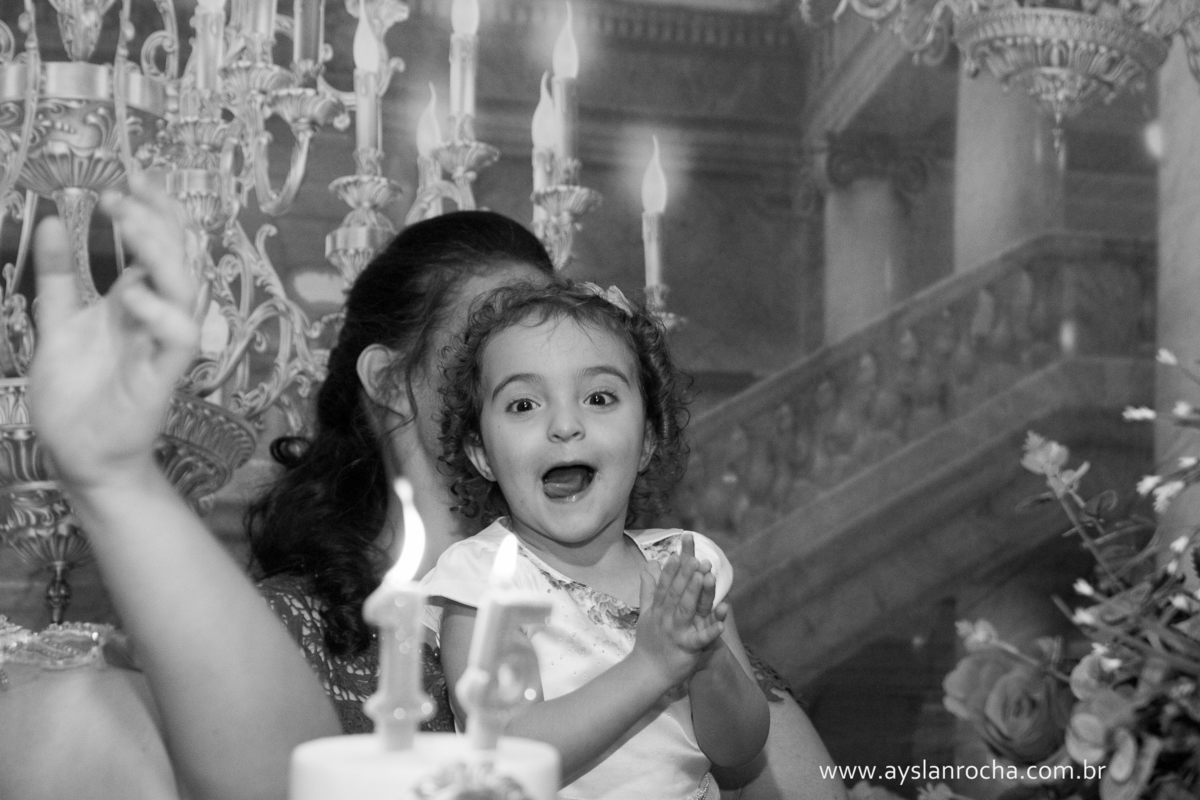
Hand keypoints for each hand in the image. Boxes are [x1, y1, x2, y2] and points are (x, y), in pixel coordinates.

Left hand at [28, 174, 198, 491]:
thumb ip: (58, 277)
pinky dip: (162, 313)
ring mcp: (163, 345)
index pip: (162, 244)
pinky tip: (130, 296)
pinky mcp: (162, 376)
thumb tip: (48, 221)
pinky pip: (179, 339)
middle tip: (120, 195)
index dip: (155, 209)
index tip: (130, 176)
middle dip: (158, 219)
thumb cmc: (74, 395)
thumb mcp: (57, 324)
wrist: (76, 454)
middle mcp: (157, 317)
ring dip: (161, 252)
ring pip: (187, 289)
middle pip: (181, 256)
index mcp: (137, 301)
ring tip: (127, 224)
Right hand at [632, 534, 725, 688]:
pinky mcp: (687, 648)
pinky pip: (701, 639)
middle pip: (676, 594)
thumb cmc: (649, 641)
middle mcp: (666, 618)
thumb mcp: (646, 613)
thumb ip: (648, 589)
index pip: (664, 586)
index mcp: (658, 609)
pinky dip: (711, 632)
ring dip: (696, 593)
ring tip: (705, 577)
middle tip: (697, 559)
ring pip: (686, 610)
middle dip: (686, 576)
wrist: (648, 672)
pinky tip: (722, 624)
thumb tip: (647, 566)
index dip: (671, 571)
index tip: (677, 554)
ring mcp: (676, 632)